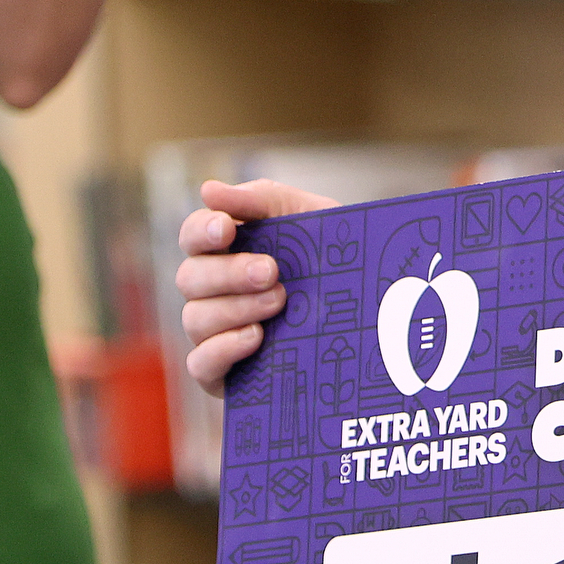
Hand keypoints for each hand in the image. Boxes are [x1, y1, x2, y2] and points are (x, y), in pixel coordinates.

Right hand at [176, 179, 336, 393]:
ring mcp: (214, 333)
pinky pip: (201, 363)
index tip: (227, 228)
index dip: (200, 230)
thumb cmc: (332, 260)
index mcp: (227, 250)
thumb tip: (208, 190)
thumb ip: (263, 200)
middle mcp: (212, 291)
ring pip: (195, 319)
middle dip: (229, 272)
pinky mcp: (223, 373)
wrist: (374, 318)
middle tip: (271, 271)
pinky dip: (222, 349)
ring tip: (279, 302)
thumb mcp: (311, 219)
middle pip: (189, 278)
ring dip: (234, 308)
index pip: (192, 236)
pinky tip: (256, 337)